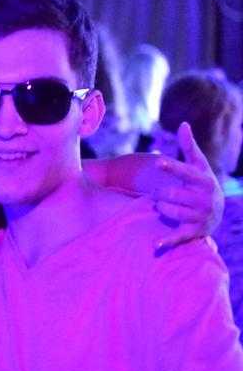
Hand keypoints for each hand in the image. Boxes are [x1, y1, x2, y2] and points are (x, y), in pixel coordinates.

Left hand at [153, 122, 223, 244]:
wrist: (216, 212)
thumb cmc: (201, 184)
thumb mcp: (198, 166)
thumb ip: (189, 147)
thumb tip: (183, 124)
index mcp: (205, 181)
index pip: (185, 173)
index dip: (171, 168)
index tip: (157, 163)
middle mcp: (206, 199)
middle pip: (170, 194)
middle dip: (160, 194)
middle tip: (161, 194)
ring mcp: (201, 216)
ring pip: (169, 211)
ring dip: (161, 208)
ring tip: (163, 206)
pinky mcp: (196, 232)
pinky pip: (179, 236)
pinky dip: (167, 241)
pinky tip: (155, 246)